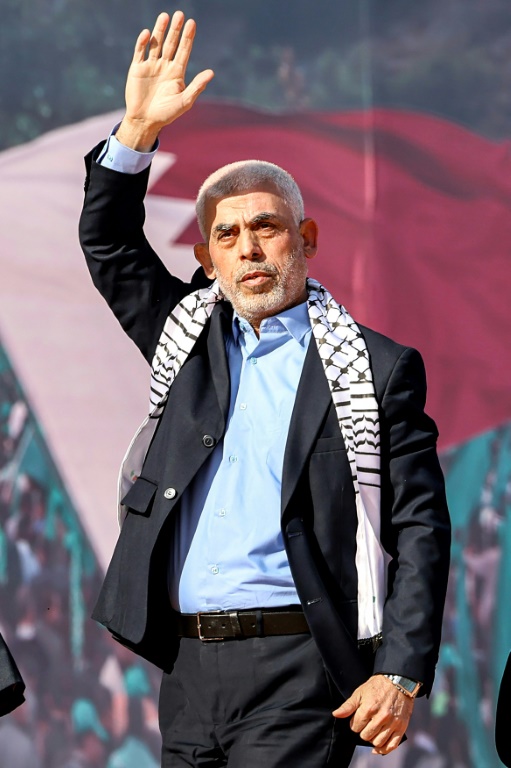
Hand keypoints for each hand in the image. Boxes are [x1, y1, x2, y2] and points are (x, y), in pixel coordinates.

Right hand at [117, 10, 213, 150]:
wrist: (145, 121)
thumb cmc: (167, 114)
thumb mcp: (184, 102)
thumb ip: (197, 86)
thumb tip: (212, 72)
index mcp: (177, 73)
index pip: (184, 50)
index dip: (188, 37)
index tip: (192, 23)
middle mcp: (164, 66)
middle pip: (171, 43)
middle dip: (175, 30)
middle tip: (179, 14)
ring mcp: (150, 65)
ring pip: (156, 44)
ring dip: (160, 30)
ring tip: (165, 16)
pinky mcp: (137, 68)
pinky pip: (140, 51)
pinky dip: (143, 42)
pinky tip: (148, 34)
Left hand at [332, 675, 413, 755]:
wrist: (398, 681)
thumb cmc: (377, 686)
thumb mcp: (360, 692)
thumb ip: (348, 705)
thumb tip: (336, 714)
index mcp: (369, 708)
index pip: (355, 727)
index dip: (355, 723)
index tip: (358, 719)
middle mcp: (381, 717)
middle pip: (366, 736)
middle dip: (363, 731)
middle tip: (366, 724)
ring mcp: (392, 723)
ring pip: (377, 742)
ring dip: (372, 739)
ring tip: (372, 731)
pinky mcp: (401, 727)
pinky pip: (392, 745)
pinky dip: (383, 749)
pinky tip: (377, 747)